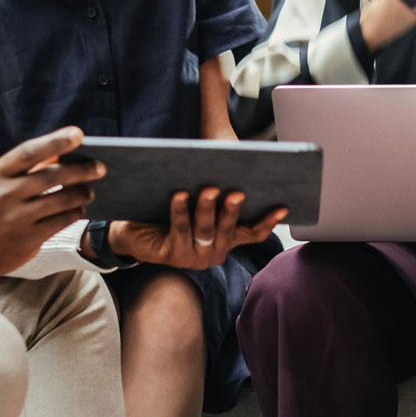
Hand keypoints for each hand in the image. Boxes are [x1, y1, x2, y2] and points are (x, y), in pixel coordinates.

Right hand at [0, 126, 100, 279]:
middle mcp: (4, 195)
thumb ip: (18, 169)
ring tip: (89, 191)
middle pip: (52, 176)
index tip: (79, 134)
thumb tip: (58, 155)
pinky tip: (78, 210)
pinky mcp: (26, 240)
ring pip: (62, 201)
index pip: (29, 152)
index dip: (56, 141)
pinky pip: (60, 222)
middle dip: (82, 170)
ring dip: (82, 194)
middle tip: (100, 167)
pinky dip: (74, 214)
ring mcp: (16, 219)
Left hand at [113, 188, 288, 269]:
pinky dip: (180, 211)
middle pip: (228, 229)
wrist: (132, 231)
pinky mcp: (173, 256)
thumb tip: (231, 158)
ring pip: (205, 230)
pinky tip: (180, 194)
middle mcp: (213, 253)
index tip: (282, 206)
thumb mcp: (199, 202)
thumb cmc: (168, 212)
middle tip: (236, 193)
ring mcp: (194, 258)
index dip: (268, 222)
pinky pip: (180, 230)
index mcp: (225, 241)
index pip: (252, 234)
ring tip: (208, 189)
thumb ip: (217, 191)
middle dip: (232, 210)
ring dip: (207, 209)